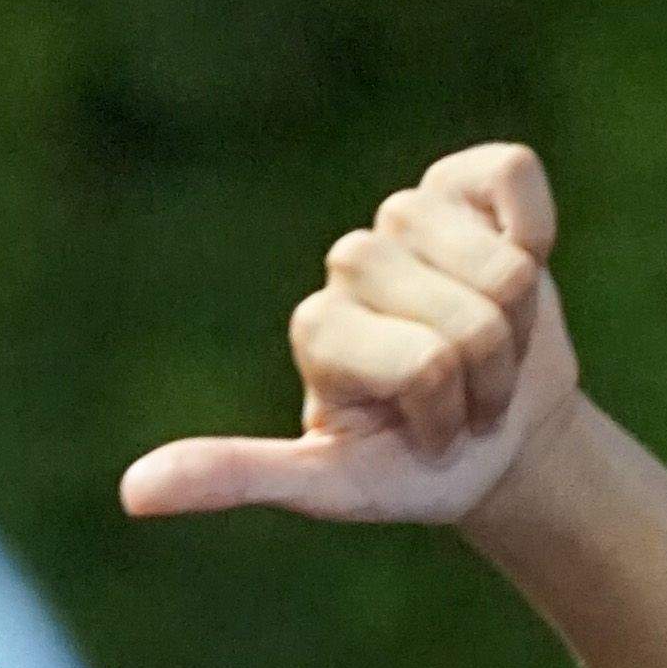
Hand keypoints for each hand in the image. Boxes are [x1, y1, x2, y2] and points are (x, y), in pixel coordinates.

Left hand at [124, 145, 583, 527]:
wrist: (497, 438)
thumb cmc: (411, 467)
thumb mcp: (327, 485)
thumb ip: (234, 477)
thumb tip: (132, 494)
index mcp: (317, 327)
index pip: (424, 365)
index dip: (449, 412)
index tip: (429, 436)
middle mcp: (350, 263)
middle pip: (466, 319)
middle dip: (487, 374)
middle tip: (465, 396)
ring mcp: (406, 216)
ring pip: (503, 268)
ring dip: (519, 325)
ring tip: (489, 350)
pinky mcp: (465, 179)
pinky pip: (511, 173)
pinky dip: (534, 227)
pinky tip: (519, 261)